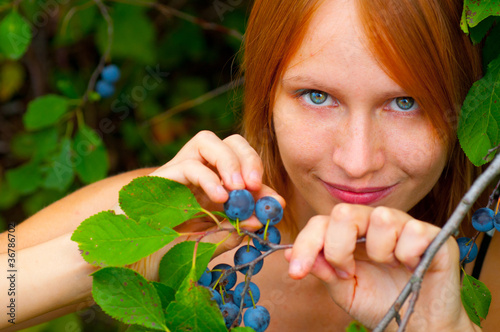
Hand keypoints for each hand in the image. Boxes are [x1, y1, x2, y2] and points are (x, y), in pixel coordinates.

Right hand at [129, 131, 284, 279]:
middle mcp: (197, 174)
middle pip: (229, 142)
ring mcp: (177, 172)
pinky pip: (188, 164)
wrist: (126, 264)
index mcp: (211, 187)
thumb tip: (260, 219)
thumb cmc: (164, 255)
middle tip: (255, 185)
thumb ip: (231, 232)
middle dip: (249, 158)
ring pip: (206, 140)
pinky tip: (220, 199)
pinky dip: (208, 178)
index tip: (276, 203)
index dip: (261, 180)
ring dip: (229, 161)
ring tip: (239, 188)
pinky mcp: (159, 178)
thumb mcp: (207, 245)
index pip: (242, 167)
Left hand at [284, 203, 476, 330]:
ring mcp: (403, 225)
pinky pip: (413, 232)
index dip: (305, 244)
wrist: (417, 326)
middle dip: (338, 247)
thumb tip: (290, 255)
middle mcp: (374, 222)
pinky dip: (409, 255)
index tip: (297, 271)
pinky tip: (412, 266)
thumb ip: (321, 269)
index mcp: (350, 232)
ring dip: (379, 252)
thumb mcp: (343, 290)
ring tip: (389, 268)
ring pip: (381, 219)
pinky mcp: (432, 234)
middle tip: (346, 272)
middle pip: (345, 212)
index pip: (321, 222)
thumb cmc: (380, 303)